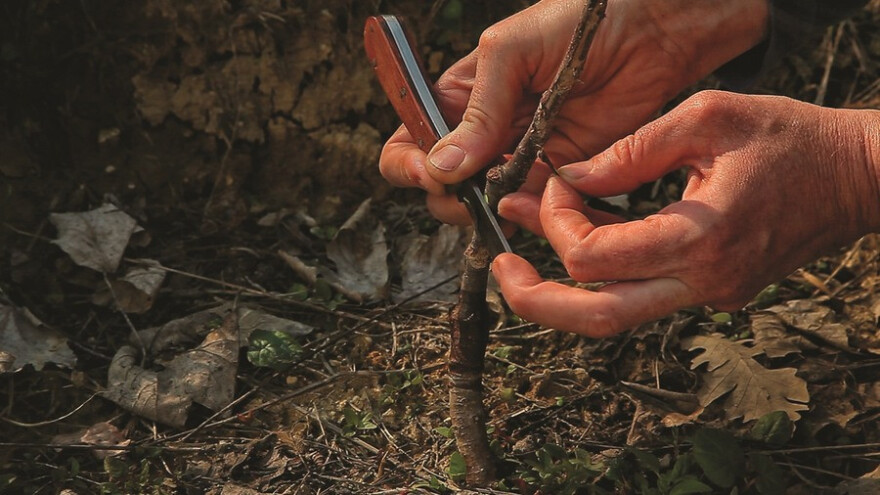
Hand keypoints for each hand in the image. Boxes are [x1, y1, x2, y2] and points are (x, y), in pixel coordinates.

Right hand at [379, 0, 768, 223]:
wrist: (648, 33)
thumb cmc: (574, 24)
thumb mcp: (510, 52)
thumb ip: (477, 109)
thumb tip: (442, 165)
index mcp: (458, 99)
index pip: (409, 142)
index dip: (409, 165)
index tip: (431, 172)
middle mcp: (481, 134)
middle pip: (440, 185)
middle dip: (448, 195)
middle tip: (474, 188)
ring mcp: (517, 158)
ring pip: (482, 204)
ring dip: (488, 208)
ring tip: (510, 188)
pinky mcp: (555, 175)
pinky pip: (529, 205)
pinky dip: (528, 209)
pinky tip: (540, 193)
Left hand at [493, 90, 879, 336]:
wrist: (858, 177)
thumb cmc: (792, 138)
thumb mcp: (707, 118)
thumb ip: (629, 151)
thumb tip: (569, 178)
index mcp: (700, 238)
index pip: (592, 259)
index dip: (555, 223)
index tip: (554, 183)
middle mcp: (702, 283)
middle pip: (596, 319)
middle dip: (535, 298)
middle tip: (499, 266)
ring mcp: (709, 295)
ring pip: (615, 315)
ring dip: (563, 285)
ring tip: (522, 245)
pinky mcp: (711, 292)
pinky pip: (641, 292)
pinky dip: (603, 271)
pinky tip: (580, 232)